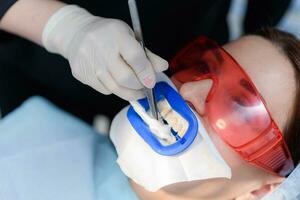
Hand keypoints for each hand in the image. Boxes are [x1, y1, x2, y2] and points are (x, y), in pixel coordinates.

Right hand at [42, 5, 167, 99]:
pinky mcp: (81, 74)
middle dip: (139, 86)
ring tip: (136, 90)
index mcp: (117, 35)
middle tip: (145, 87)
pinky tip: (117, 83)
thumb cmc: (108, 35)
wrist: (77, 33)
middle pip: (125, 78)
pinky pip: (104, 90)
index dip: (146, 73)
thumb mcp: (130, 36)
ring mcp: (89, 63)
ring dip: (129, 93)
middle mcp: (101, 48)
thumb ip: (147, 54)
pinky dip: (115, 90)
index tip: (152, 82)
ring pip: (114, 88)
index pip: (135, 57)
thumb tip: (162, 67)